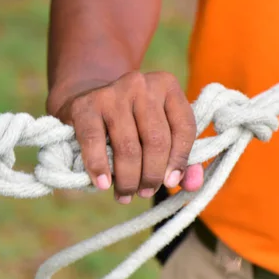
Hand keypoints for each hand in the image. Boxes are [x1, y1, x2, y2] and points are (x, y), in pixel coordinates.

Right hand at [49, 71, 203, 203]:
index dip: (180, 160)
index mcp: (167, 86)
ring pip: (128, 147)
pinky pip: (95, 143)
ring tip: (125, 194)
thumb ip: (181, 158)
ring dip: (128, 179)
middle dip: (152, 175)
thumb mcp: (160, 129)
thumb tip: (192, 184)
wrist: (87, 98)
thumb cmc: (131, 121)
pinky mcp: (85, 105)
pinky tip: (103, 184)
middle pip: (156, 140)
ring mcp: (112, 92)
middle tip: (145, 192)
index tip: (170, 183)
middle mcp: (141, 84)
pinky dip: (99, 167)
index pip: (184, 127)